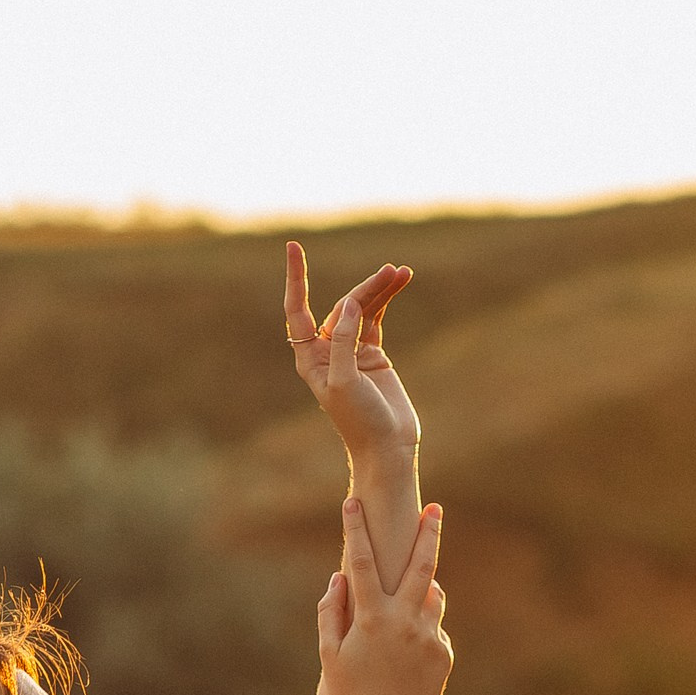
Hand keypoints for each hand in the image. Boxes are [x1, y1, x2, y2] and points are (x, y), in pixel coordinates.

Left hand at [285, 243, 419, 471]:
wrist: (387, 447)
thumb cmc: (360, 421)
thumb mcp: (346, 382)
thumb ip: (345, 342)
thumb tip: (351, 305)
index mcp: (310, 359)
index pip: (296, 310)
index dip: (296, 279)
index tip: (293, 246)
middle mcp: (327, 351)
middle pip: (343, 306)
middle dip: (366, 287)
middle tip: (391, 271)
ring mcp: (351, 350)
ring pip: (362, 308)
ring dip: (380, 289)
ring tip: (402, 272)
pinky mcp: (372, 353)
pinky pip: (377, 317)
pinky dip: (388, 299)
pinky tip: (401, 282)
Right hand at [317, 497, 448, 694]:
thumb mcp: (330, 656)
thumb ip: (330, 613)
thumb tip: (337, 578)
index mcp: (371, 619)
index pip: (362, 562)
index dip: (355, 530)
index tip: (353, 503)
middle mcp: (404, 621)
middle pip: (421, 565)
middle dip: (427, 533)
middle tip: (434, 508)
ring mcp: (428, 636)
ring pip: (432, 596)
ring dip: (422, 591)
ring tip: (404, 610)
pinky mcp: (444, 653)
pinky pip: (434, 629)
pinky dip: (422, 632)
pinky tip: (407, 659)